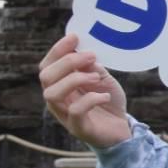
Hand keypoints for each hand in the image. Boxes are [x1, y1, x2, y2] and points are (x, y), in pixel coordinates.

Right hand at [39, 33, 131, 148]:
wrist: (121, 129)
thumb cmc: (107, 101)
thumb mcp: (102, 79)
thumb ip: (92, 67)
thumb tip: (84, 52)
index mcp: (60, 85)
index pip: (47, 66)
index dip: (57, 50)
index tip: (74, 37)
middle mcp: (57, 99)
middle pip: (45, 77)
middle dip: (67, 62)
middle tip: (91, 56)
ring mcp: (64, 114)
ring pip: (52, 94)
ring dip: (74, 80)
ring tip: (96, 77)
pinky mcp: (78, 127)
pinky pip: (75, 111)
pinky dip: (91, 99)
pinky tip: (104, 96)